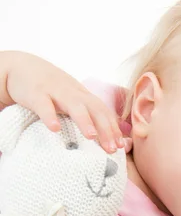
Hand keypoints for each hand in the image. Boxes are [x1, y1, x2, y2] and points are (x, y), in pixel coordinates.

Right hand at [0, 51, 124, 152]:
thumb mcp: (72, 99)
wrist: (23, 67)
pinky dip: (50, 116)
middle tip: (112, 148)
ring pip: (74, 105)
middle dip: (106, 129)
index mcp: (84, 96)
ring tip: (91, 137)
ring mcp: (55, 91)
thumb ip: (87, 114)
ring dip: (84, 120)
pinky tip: (54, 129)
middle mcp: (74, 93)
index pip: (104, 112)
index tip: (121, 146)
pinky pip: (44, 105)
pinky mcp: (36, 93)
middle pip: (95, 109)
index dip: (114, 128)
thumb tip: (104, 137)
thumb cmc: (52, 90)